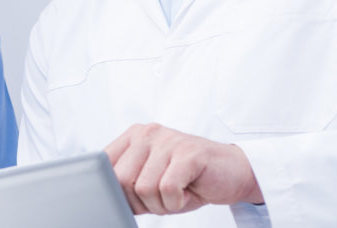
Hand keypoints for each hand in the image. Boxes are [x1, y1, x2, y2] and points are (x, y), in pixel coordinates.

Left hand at [104, 124, 261, 214]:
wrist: (234, 172)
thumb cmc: (189, 179)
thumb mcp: (151, 178)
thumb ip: (127, 181)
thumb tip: (104, 198)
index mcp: (134, 136)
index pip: (103, 166)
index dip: (114, 191)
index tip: (132, 199)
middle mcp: (148, 133)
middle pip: (121, 180)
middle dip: (140, 201)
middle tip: (162, 198)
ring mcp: (169, 141)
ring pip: (144, 188)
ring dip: (161, 204)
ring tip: (177, 194)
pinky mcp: (188, 154)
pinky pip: (167, 190)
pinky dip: (177, 202)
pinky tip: (188, 192)